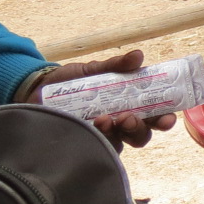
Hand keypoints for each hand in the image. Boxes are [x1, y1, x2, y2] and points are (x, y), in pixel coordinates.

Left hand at [33, 49, 177, 149]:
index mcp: (128, 104)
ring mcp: (101, 135)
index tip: (168, 117)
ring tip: (105, 119)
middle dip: (141, 128)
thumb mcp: (93, 70)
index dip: (164, 119)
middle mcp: (118, 123)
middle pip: (141, 134)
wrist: (35, 91)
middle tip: (131, 118)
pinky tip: (91, 125)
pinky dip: (99, 137)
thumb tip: (138, 56)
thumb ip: (116, 65)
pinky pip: (97, 148)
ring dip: (118, 133)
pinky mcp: (83, 143)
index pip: (153, 115)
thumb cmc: (69, 81)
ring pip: (121, 144)